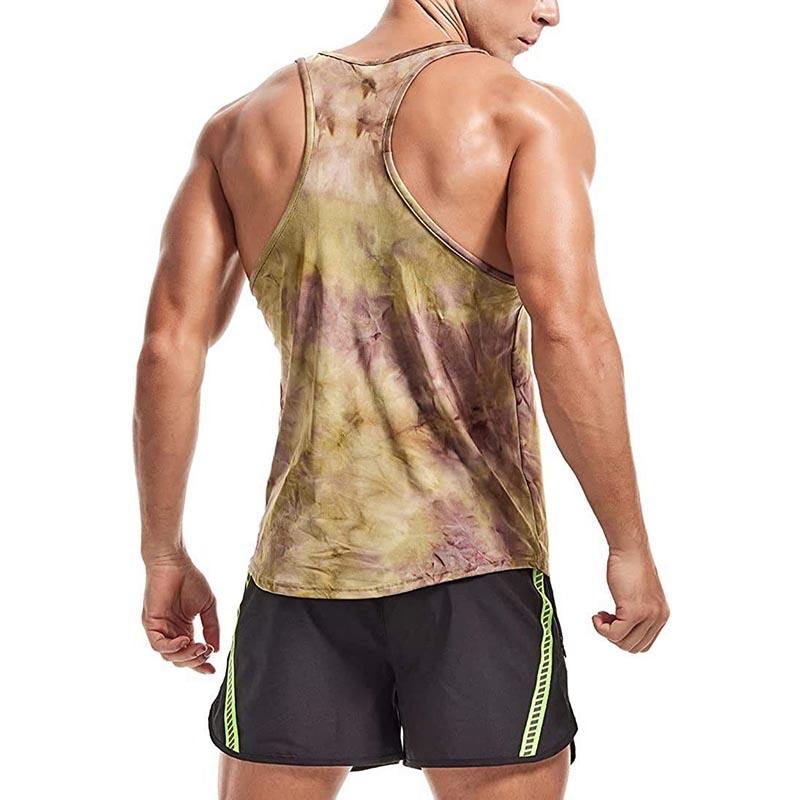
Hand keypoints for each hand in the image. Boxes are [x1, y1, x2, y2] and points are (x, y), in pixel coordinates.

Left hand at [142, 555, 219, 673]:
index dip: (200, 665)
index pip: (190, 654)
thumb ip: (212, 628)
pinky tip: (186, 640)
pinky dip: (172, 647)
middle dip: (195, 661)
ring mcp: (160, 629)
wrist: (175, 562)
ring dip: (186, 656)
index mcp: (184, 629)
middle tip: (207, 653)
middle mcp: (171, 632)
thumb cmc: (190, 580)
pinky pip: (159, 644)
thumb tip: (216, 649)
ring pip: (169, 655)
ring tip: (200, 648)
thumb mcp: (208, 607)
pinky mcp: (151, 624)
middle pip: (179, 659)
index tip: (212, 670)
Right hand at [592, 546, 668, 652]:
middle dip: (615, 637)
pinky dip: (601, 628)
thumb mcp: (640, 594)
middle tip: (604, 619)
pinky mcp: (633, 611)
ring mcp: (647, 615)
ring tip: (600, 616)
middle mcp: (658, 618)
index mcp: (661, 615)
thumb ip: (639, 611)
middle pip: (633, 647)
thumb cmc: (631, 565)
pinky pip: (614, 633)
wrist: (630, 550)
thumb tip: (625, 626)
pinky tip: (597, 616)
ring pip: (623, 643)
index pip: (644, 644)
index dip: (624, 637)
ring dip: (607, 633)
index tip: (613, 622)